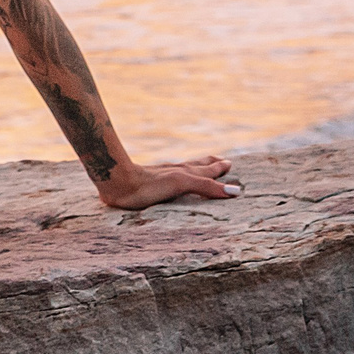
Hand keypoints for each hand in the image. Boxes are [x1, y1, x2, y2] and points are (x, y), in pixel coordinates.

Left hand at [95, 155, 237, 209]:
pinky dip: (178, 177)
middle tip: (222, 161)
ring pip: (184, 170)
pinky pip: (169, 179)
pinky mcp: (149, 183)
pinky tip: (170, 179)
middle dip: (210, 165)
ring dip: (196, 169)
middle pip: (197, 166)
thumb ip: (206, 185)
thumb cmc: (149, 184)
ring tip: (201, 167)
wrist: (118, 183)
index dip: (219, 168)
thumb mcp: (182, 183)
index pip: (207, 169)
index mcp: (185, 172)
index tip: (230, 163)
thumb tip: (235, 192)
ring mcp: (162, 176)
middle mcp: (175, 172)